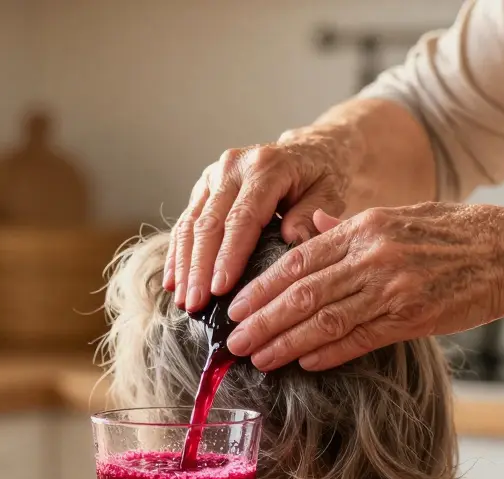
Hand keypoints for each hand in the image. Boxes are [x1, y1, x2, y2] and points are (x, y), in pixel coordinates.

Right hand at [166, 130, 351, 311]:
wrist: (306, 149)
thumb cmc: (319, 177)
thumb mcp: (329, 193)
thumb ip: (312, 216)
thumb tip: (291, 240)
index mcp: (266, 167)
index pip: (242, 218)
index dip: (228, 255)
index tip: (220, 289)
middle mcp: (233, 167)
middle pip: (209, 223)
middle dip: (199, 268)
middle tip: (195, 303)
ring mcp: (214, 175)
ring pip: (191, 223)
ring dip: (184, 265)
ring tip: (184, 300)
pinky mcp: (204, 186)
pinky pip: (186, 221)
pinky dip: (178, 253)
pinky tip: (174, 281)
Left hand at [224, 202, 503, 370]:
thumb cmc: (455, 234)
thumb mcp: (400, 215)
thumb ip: (352, 226)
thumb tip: (314, 226)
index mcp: (365, 228)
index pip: (298, 260)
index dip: (262, 287)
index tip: (235, 306)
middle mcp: (373, 257)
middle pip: (303, 294)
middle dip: (263, 320)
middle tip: (234, 341)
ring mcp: (393, 288)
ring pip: (326, 320)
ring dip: (286, 342)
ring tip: (259, 358)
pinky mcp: (413, 317)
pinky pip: (361, 338)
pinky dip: (329, 352)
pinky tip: (304, 362)